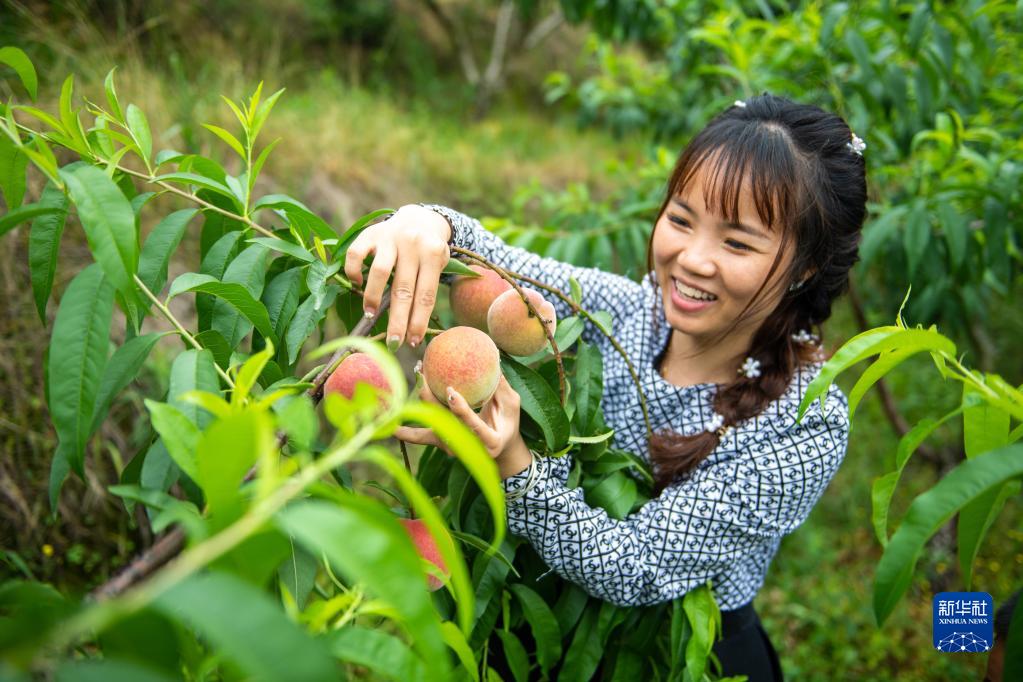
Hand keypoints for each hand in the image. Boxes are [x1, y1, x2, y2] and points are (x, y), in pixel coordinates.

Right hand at [343, 204, 451, 347]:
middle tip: (393, 343)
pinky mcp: (370, 232)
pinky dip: (354, 270)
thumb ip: (426, 288)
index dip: (418, 321)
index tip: (412, 342)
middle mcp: (412, 243)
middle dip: (398, 320)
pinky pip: (356, 253)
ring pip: (380, 271)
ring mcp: (390, 236)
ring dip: (373, 297)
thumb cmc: (427, 253)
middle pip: (404, 289)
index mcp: (433, 253)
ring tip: (371, 315)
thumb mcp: (438, 266)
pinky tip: (357, 283)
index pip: (426, 294)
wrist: (418, 220)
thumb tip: (411, 330)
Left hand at [395, 375, 528, 476]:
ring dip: (414, 408)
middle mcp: (467, 447)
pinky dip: (406, 433)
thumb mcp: (512, 406)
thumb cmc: (508, 424)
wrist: (500, 451)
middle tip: (422, 373)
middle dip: (430, 398)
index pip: (472, 426)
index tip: (450, 391)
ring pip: (429, 427)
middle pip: (444, 422)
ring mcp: (451, 447)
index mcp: (489, 441)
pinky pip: (421, 437)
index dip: (461, 410)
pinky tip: (390, 426)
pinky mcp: (441, 443)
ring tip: (398, 395)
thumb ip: (501, 386)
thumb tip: (493, 358)